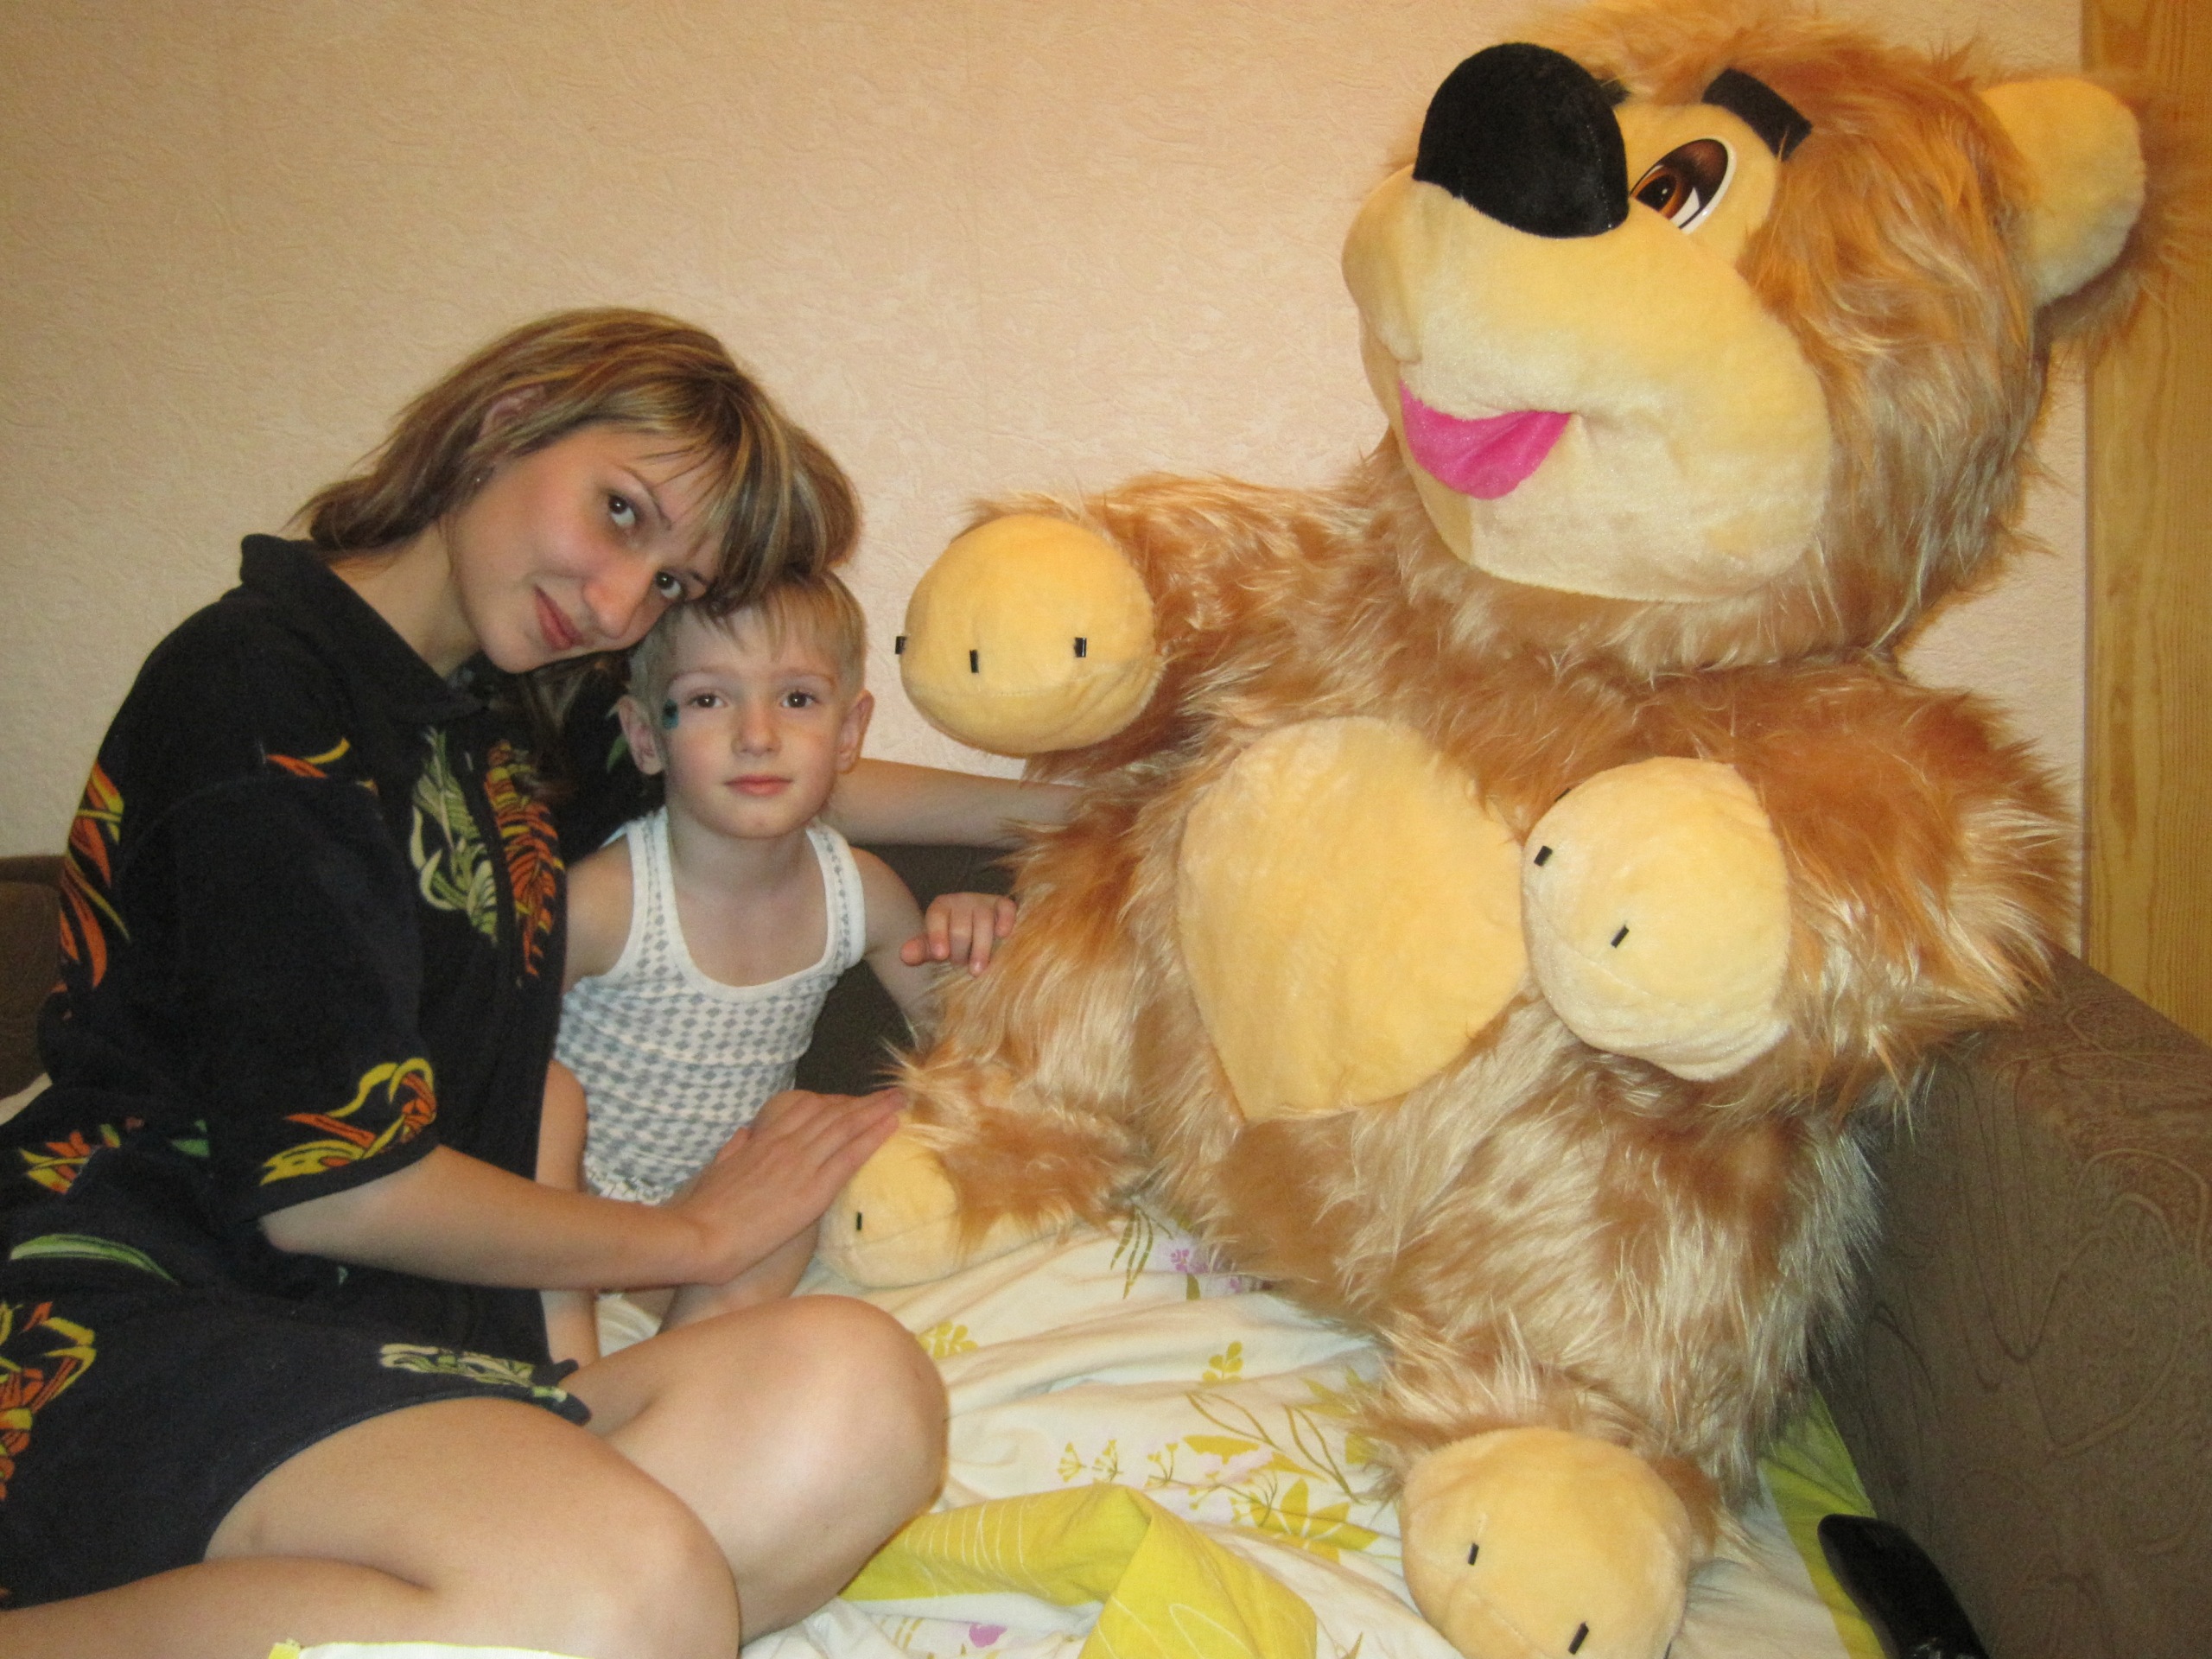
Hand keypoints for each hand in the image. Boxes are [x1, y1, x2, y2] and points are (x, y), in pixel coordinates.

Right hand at [668, 1088, 903, 1283]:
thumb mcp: (715, 1172)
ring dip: (877, 1112)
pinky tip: (892, 1127)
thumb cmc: (701, 1212)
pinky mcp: (811, 1191)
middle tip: (892, 1093)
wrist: (697, 1234)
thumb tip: (743, 1135)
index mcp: (763, 1142)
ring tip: (901, 1100)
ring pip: (846, 1129)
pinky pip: (849, 1158)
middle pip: (833, 1115)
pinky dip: (873, 1138)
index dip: (836, 1104)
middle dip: (864, 1103)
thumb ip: (733, 1151)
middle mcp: (785, 1146)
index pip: (807, 1111)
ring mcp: (800, 1165)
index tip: (855, 1100)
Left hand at [900, 891, 1017, 974]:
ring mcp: (984, 901)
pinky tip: (1003, 936)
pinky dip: (1005, 921)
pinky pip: (1006, 908)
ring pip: (983, 921)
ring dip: (980, 948)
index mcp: (941, 907)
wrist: (978, 936)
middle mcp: (962, 900)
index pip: (936, 917)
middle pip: (960, 925)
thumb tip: (905, 955)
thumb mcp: (935, 947)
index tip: (941, 955)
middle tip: (959, 967)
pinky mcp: (1003, 905)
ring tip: (976, 970)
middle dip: (959, 950)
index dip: (937, 935)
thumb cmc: (953, 943)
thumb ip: (921, 950)